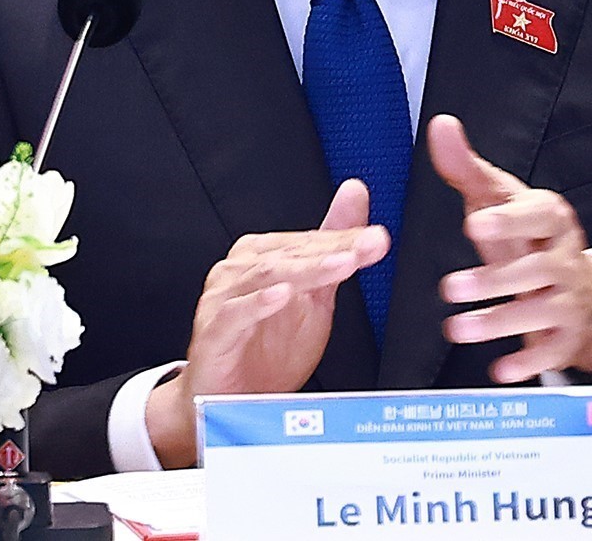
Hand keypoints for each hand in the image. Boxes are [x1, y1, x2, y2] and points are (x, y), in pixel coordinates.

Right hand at [145, 179, 388, 466]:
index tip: (378, 238)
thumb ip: (334, 243)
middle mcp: (240, 268)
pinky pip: (236, 313)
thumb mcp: (315, 294)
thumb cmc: (268, 346)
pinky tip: (284, 294)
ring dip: (307, 269)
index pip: (309, 240)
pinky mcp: (213, 331)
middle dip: (335, 249)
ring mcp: (223, 298)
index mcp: (262, 254)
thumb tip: (356, 190)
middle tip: (370, 246)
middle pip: (292, 253)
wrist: (231, 401)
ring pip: (268, 275)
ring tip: (341, 264)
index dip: (346, 238)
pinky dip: (260, 303)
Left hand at [428, 114, 591, 383]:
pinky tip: (499, 370)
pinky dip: (527, 361)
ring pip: (539, 311)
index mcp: (550, 218)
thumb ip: (467, 168)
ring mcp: (570, 299)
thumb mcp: (499, 200)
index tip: (476, 223)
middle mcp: (566, 257)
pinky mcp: (568, 336)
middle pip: (535, 269)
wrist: (582, 290)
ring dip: (498, 322)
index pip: (535, 214)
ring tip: (456, 328)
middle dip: (494, 280)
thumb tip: (440, 124)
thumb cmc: (526, 237)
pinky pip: (551, 350)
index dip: (509, 219)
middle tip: (449, 287)